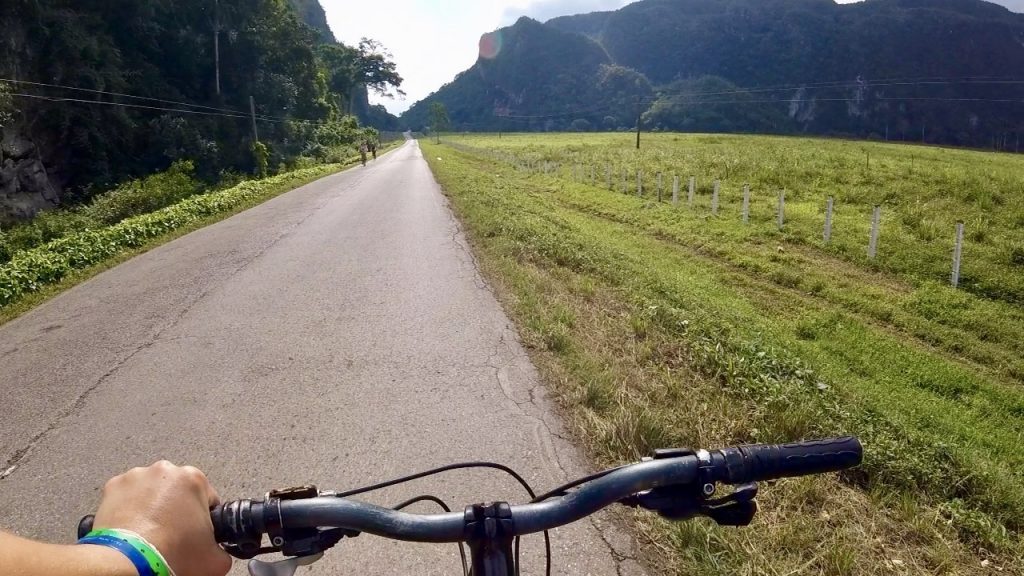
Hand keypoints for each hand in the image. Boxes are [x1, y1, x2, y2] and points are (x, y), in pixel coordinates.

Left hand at [93, 461, 231, 575]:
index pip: (208, 499)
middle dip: (176, 510)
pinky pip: (126, 497)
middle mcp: (165, 471)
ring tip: (149, 534)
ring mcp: (136, 477)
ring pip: (151, 492)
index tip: (196, 534)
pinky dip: (129, 510)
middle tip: (172, 536)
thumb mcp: (215, 560)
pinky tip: (132, 530)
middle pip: (177, 492)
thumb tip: (217, 554)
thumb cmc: (169, 553)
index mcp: (194, 478)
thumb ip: (222, 551)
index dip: (204, 520)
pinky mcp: (112, 488)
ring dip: (152, 507)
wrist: (129, 563)